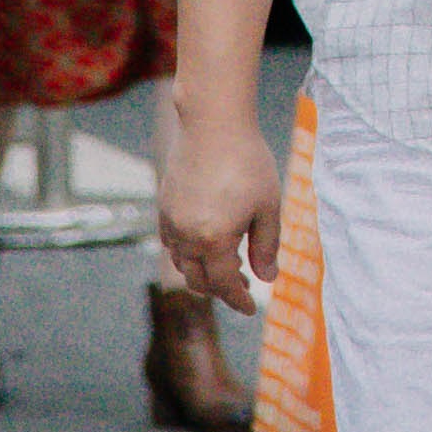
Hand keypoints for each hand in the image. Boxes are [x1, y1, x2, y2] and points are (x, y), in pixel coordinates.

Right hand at [156, 101, 282, 312]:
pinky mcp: (164, 206)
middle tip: (244, 286)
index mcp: (214, 240)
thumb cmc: (247, 162)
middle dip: (221, 290)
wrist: (214, 123)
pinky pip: (171, 243)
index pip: (224, 285)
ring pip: (181, 263)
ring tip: (226, 266)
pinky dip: (186, 253)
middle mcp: (187, 236)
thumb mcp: (268, 206)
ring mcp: (171, 221)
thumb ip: (267, 246)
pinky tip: (205, 243)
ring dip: (201, 273)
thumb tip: (268, 277)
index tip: (250, 308)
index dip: (238, 300)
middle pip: (198, 280)